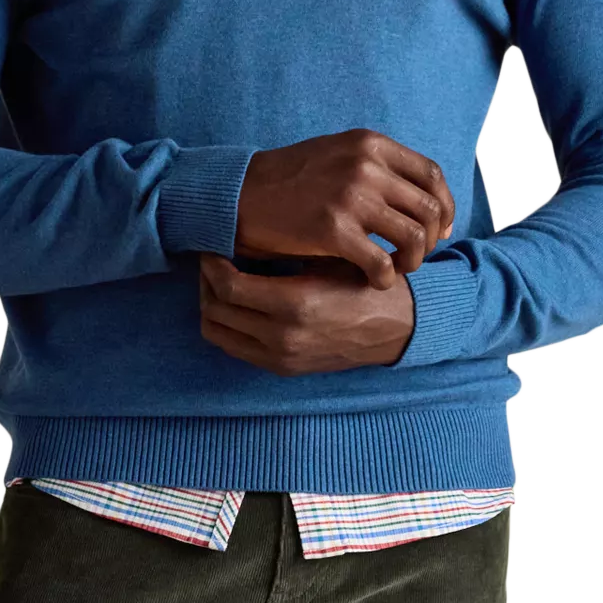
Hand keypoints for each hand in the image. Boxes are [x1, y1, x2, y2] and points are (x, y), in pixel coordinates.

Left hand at [199, 254, 415, 375]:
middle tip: (213, 262)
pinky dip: (227, 325)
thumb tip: (242, 234)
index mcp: (295, 304)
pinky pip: (234, 347)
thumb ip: (286, 252)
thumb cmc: (365, 283)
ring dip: (212, 306)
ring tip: (223, 283)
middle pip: (214, 310)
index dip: (211, 264)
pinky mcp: (283, 368)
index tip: (214, 247)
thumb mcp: (330, 258)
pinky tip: (239, 304)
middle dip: (206, 283)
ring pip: (217, 333)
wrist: (397, 328)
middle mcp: (283, 336)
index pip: (227, 286)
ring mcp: (281, 357)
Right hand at [234, 131, 454, 289]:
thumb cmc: (291, 181)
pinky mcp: (334, 230)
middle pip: (428, 209)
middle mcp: (366, 166)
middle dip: (430, 239)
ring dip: (413, 260)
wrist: (241, 195)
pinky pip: (382, 263)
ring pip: (413, 237)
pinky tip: (373, 282)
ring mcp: (351, 197)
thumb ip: (377, 167)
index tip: (439, 229)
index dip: (443, 206)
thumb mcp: (338, 155)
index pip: (431, 175)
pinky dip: (386, 278)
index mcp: (370, 144)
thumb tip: (420, 198)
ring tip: (397, 269)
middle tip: (415, 256)